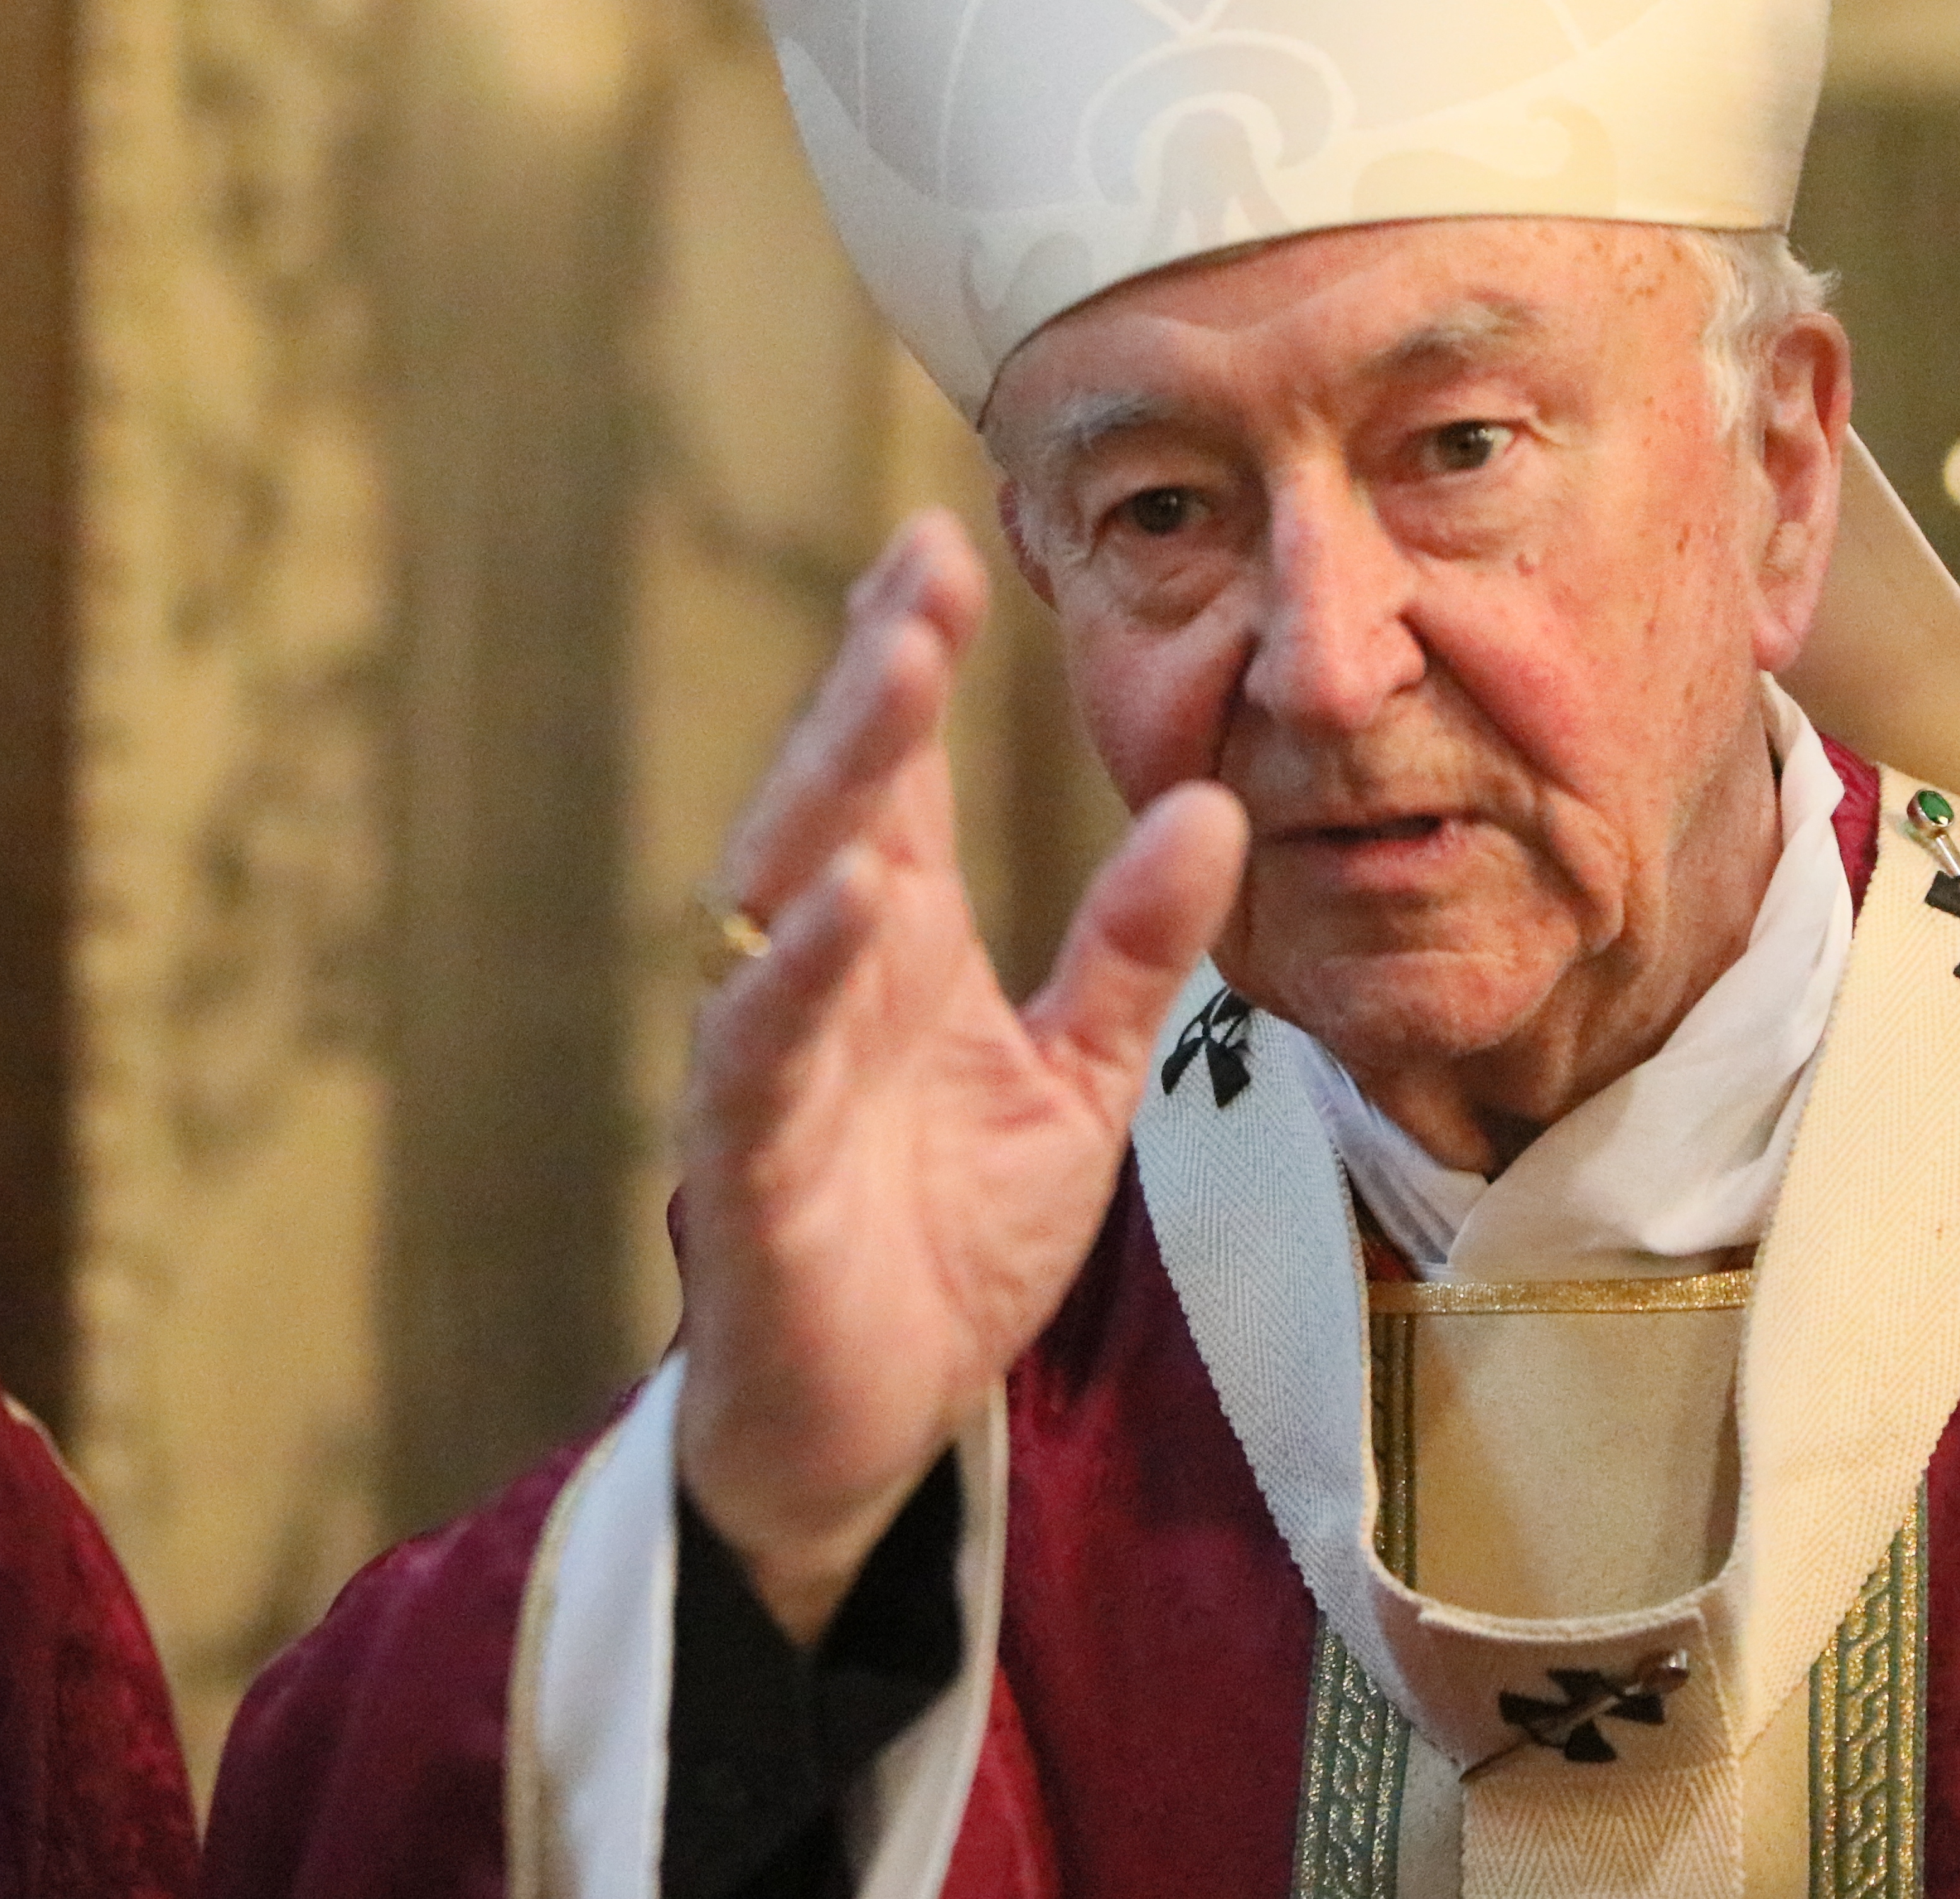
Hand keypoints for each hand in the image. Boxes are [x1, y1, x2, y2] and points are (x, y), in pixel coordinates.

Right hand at [672, 512, 1246, 1640]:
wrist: (869, 1422)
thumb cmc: (946, 1235)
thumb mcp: (1080, 1077)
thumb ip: (1133, 951)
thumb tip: (1214, 809)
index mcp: (892, 943)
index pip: (899, 771)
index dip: (910, 654)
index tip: (950, 538)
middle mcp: (819, 975)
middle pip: (837, 798)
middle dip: (875, 679)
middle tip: (924, 566)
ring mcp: (768, 1062)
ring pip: (783, 890)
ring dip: (835, 780)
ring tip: (896, 672)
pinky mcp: (745, 1165)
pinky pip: (764, 1052)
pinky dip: (802, 973)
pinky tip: (850, 899)